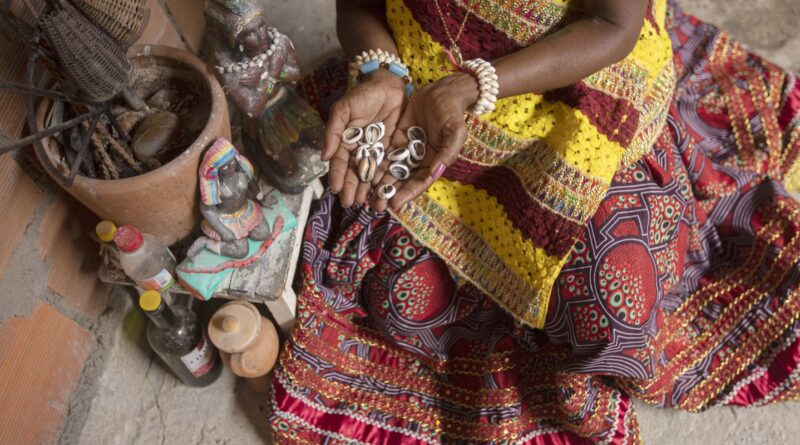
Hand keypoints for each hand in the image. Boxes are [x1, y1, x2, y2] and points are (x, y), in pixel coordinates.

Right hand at [323, 70, 406, 206]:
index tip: (336, 189)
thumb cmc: (362, 95)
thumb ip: (333, 131)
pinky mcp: (392, 150)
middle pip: (355, 172)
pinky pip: (388, 167)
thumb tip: (324, 156)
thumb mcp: (343, 109)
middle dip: (353, 188)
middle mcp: (360, 149)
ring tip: (368, 203)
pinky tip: (383, 191)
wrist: (388, 85)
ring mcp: (376, 151)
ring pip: (371, 174)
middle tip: (351, 204)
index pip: (340, 162)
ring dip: (369, 189)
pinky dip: (386, 180)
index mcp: (345, 141)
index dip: (338, 176)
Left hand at [369, 73, 476, 211]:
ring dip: (378, 183)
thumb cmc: (452, 112)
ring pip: (390, 170)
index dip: (407, 194)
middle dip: (389, 194)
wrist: (442, 92)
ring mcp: (406, 150)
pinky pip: (384, 153)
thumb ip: (447, 152)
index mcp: (434, 162)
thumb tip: (434, 173)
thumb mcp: (455, 131)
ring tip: (365, 196)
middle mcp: (419, 160)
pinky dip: (374, 163)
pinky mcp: (396, 139)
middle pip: (402, 181)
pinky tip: (362, 172)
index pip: (420, 183)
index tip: (394, 204)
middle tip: (374, 206)